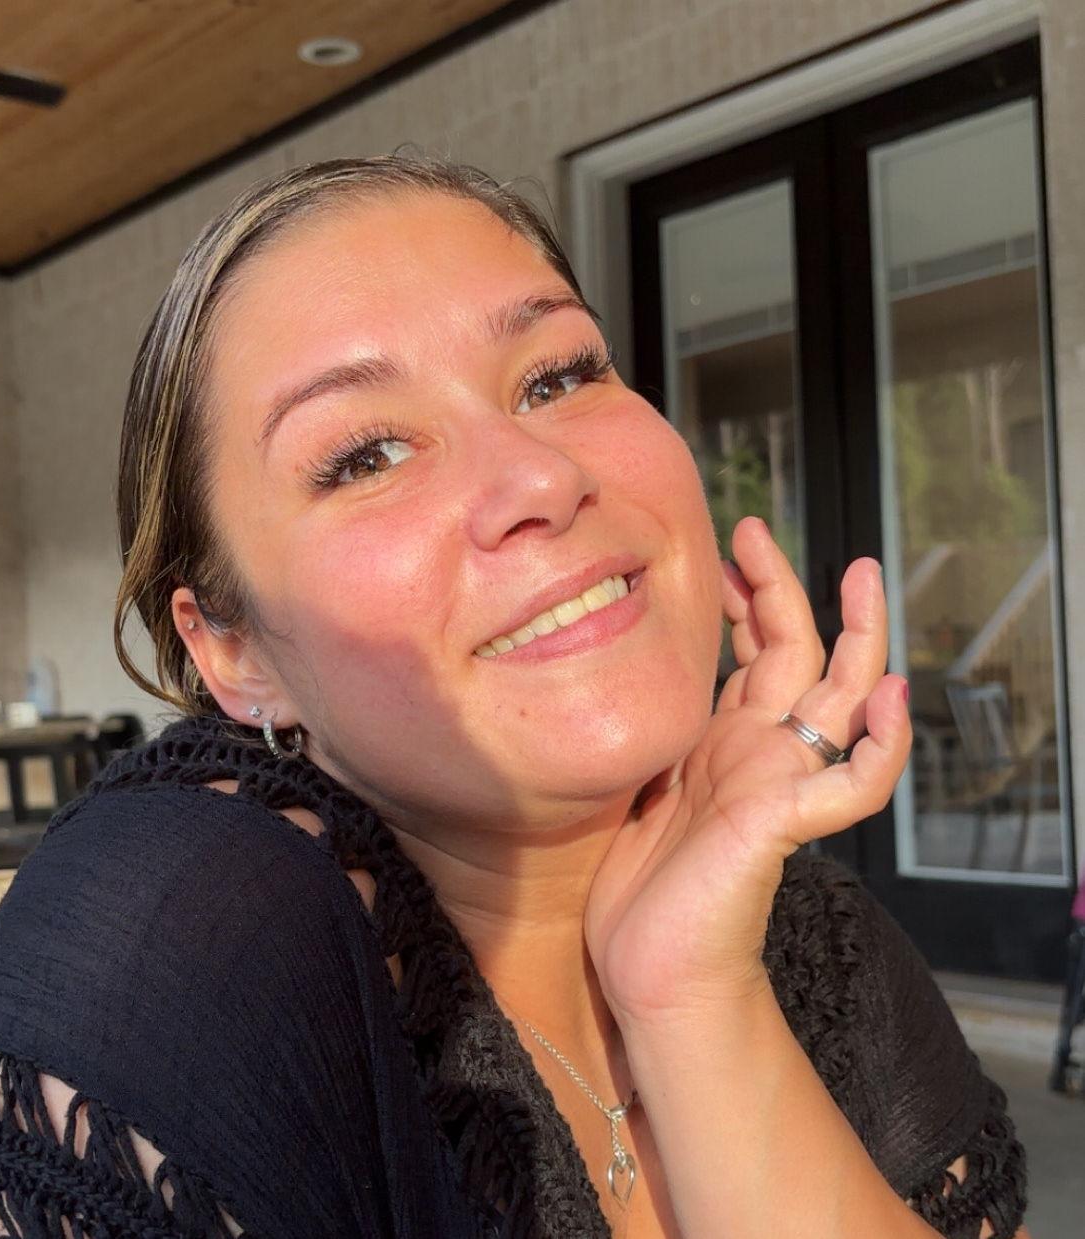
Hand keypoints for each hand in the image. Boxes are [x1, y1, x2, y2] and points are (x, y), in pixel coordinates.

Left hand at [584, 516, 911, 1024]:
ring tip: (864, 579)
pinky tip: (890, 699)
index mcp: (725, 742)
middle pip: (794, 654)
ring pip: (840, 698)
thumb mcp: (642, 785)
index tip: (724, 552)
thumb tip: (641, 681)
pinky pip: (853, 783)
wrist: (652, 968)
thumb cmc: (642, 889)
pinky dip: (882, 744)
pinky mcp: (785, 824)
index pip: (752, 655)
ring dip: (859, 640)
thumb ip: (664, 737)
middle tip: (756, 531)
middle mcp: (760, 753)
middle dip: (782, 590)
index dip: (744, 601)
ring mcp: (779, 784)